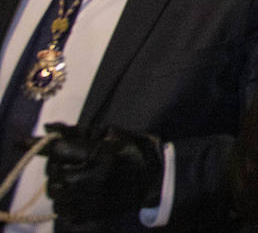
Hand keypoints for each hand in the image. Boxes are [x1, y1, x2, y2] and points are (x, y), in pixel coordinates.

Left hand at [42, 123, 162, 219]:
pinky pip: (60, 207)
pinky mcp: (84, 215)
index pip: (58, 149)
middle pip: (53, 170)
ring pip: (54, 190)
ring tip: (78, 176)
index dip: (39, 145)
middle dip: (59, 163)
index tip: (19, 141)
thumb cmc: (132, 151)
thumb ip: (77, 132)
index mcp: (98, 156)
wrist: (152, 181)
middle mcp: (89, 180)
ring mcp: (86, 201)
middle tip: (77, 159)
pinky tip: (80, 191)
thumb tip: (48, 128)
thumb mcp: (110, 134)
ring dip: (61, 181)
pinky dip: (65, 198)